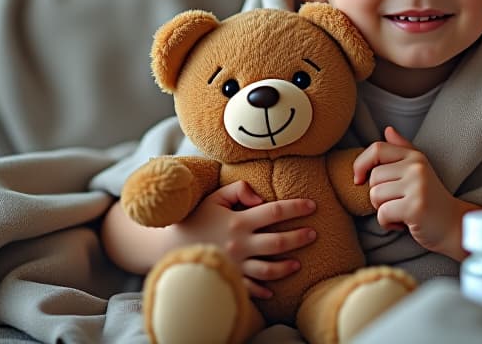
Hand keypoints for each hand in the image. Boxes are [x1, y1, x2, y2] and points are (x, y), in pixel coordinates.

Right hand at [170, 181, 316, 298]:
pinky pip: (250, 288)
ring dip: (286, 267)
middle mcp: (240, 244)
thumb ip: (238, 190)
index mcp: (238, 221)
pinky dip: (263, 290)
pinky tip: (273, 289)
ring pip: (268, 269)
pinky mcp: (229, 278)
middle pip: (278, 242)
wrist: (168, 246)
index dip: (296, 207)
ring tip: (298, 263)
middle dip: (299, 238)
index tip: (312, 205)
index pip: (275, 211)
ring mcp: (235, 264)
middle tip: (313, 234)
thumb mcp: (214, 197)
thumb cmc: (195, 218)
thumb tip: (260, 196)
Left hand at [353, 126, 474, 259]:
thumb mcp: (419, 170)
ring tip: (401, 212)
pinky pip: (382, 214)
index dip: (360, 164)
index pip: (376, 149)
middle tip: (396, 203)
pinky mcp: (415, 207)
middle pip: (373, 177)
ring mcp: (417, 186)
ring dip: (382, 210)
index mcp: (415, 156)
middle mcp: (416, 167)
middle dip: (377, 196)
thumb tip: (387, 130)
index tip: (359, 180)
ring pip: (375, 196)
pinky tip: (404, 224)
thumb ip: (402, 149)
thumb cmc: (431, 199)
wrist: (453, 225)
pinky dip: (387, 224)